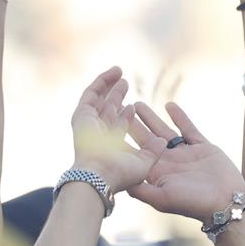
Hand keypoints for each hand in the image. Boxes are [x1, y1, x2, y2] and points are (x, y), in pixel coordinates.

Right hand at [70, 68, 154, 194]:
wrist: (100, 174)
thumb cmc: (121, 174)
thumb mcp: (144, 164)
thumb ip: (153, 151)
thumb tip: (162, 141)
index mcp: (110, 146)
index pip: (117, 127)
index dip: (125, 117)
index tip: (133, 107)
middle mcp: (98, 133)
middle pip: (107, 110)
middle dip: (116, 96)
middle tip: (125, 83)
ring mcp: (89, 123)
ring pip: (99, 99)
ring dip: (109, 86)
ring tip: (119, 71)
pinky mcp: (82, 115)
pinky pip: (91, 94)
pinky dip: (101, 82)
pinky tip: (113, 72)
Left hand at [122, 102, 244, 220]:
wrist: (226, 203)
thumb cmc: (193, 203)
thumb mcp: (162, 198)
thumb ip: (140, 189)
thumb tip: (118, 180)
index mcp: (156, 173)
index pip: (134, 153)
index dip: (120, 140)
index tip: (106, 127)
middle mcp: (168, 162)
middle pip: (145, 139)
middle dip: (131, 124)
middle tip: (116, 108)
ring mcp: (185, 154)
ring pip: (164, 131)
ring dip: (150, 118)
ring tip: (136, 104)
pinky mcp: (202, 147)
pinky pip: (188, 129)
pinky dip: (180, 117)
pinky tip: (169, 105)